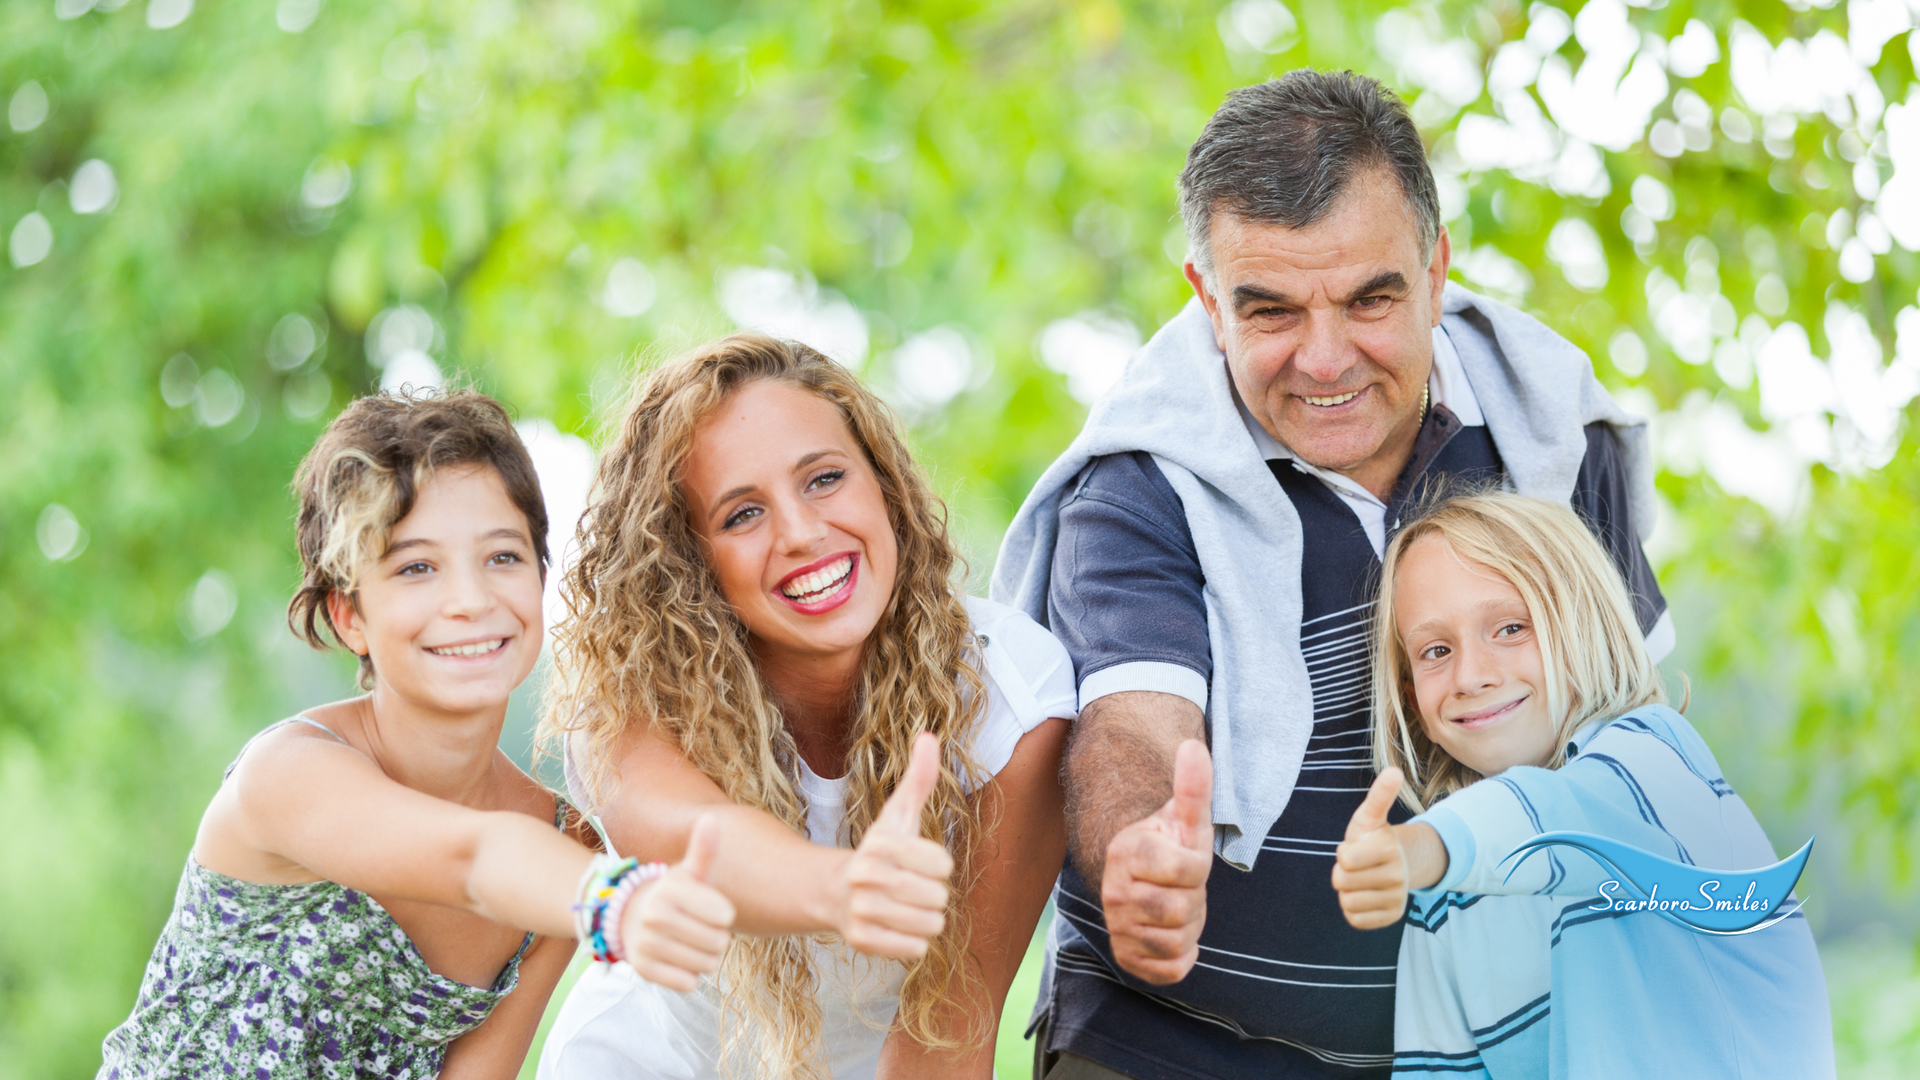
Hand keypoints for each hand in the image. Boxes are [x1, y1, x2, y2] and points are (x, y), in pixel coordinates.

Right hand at [623, 814, 736, 991]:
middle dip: (718, 939)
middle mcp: (654, 916)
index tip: (711, 909)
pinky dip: (689, 975)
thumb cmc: (676, 894)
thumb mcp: (691, 872)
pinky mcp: (643, 970)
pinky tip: (678, 959)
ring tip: (690, 943)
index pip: (725, 916)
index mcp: (671, 889)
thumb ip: (704, 849)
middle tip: (701, 928)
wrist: (633, 918)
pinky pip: (688, 983)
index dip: (724, 916)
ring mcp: (646, 944)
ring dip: (706, 958)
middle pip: (718, 943)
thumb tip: (711, 819)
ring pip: (706, 965)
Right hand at [838, 732, 955, 959]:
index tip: (920, 862)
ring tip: (905, 907)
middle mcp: (867, 877)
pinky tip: (897, 927)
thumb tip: (929, 736)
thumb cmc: (882, 851)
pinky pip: (915, 949)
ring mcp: (862, 910)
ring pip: (931, 925)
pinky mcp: (861, 941)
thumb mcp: (900, 814)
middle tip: (912, 888)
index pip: (943, 864)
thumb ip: (919, 777)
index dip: (938, 865)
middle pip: (938, 897)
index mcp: (882, 844)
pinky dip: (913, 941)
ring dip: (926, 919)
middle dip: (933, 894)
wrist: (837, 891)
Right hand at [1101, 739, 1212, 984]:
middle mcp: (1113, 889)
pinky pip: (1169, 971)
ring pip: (1175, 942)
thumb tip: (1194, 745)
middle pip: (1178, 911)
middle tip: (1183, 887)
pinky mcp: (1125, 954)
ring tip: (1177, 906)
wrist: (1143, 876)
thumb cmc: (1171, 844)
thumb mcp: (1186, 816)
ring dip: (1190, 929)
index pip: (1188, 872)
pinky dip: (1182, 957)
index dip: (1199, 869)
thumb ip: (1193, 786)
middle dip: (1194, 901)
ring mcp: (1116, 924)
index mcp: (1128, 850)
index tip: (1185, 857)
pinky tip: (1174, 935)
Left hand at [1332, 768, 1409, 929]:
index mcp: (1390, 849)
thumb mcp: (1370, 816)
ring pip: (1348, 902)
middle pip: (1343, 882)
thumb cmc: (1373, 837)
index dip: (1344, 853)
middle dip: (1342, 872)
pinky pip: (1356, 919)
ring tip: (1361, 879)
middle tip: (1357, 865)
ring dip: (1347, 891)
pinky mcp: (1391, 917)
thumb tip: (1394, 770)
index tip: (1357, 847)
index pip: (1345, 860)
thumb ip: (1379, 795)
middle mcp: (1398, 876)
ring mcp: (1397, 899)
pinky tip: (1365, 895)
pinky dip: (1354, 908)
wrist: (1392, 864)